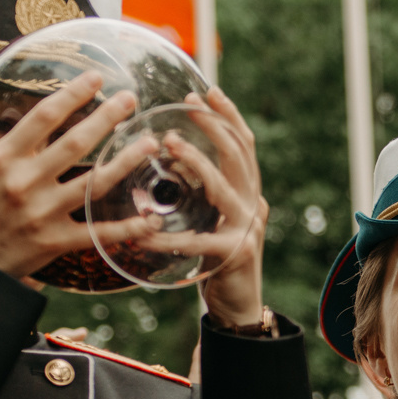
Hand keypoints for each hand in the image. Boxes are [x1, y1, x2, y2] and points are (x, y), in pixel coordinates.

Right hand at [0, 70, 142, 280]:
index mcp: (1, 159)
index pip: (43, 117)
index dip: (72, 94)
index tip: (96, 76)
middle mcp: (24, 183)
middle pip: (75, 144)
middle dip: (106, 117)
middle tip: (131, 99)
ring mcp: (43, 214)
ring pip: (92, 184)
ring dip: (125, 162)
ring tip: (150, 143)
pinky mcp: (55, 242)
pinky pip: (96, 234)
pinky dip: (126, 228)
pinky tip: (151, 217)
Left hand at [136, 92, 267, 327]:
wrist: (239, 306)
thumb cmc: (217, 259)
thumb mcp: (210, 218)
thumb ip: (199, 192)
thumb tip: (170, 162)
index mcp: (247, 193)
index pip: (244, 146)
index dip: (229, 117)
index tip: (208, 92)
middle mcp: (253, 205)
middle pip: (239, 156)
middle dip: (215, 127)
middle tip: (189, 106)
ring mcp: (247, 229)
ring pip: (224, 188)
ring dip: (197, 162)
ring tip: (170, 144)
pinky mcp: (234, 255)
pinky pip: (197, 241)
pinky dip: (168, 237)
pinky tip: (144, 231)